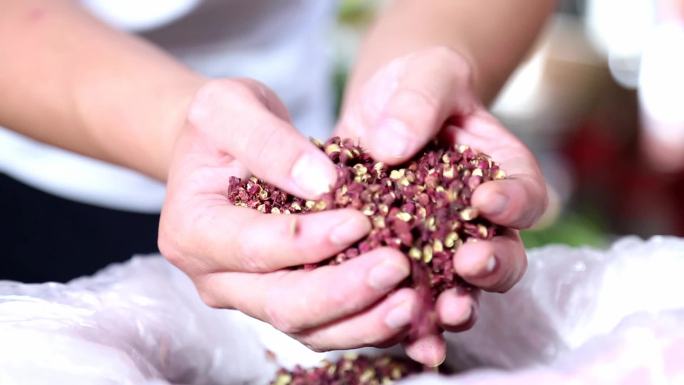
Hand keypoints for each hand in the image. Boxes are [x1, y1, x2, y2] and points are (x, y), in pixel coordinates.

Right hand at [159, 79, 420, 351]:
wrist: (221, 150)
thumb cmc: (221, 124)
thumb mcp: (231, 108)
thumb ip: (269, 141)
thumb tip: (322, 184)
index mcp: (193, 232)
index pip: (254, 248)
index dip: (308, 241)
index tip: (359, 221)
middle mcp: (216, 278)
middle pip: (282, 304)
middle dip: (344, 291)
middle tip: (397, 267)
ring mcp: (248, 297)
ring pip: (307, 328)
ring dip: (362, 320)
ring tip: (411, 300)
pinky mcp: (281, 302)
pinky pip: (325, 326)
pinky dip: (365, 322)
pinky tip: (403, 308)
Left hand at [336, 47, 547, 365]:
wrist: (385, 108)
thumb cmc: (420, 85)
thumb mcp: (428, 76)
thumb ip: (420, 103)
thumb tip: (393, 147)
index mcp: (502, 173)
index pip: (524, 193)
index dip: (513, 202)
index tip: (485, 199)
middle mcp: (480, 220)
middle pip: (505, 254)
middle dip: (491, 266)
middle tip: (470, 264)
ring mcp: (442, 245)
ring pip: (463, 288)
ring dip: (456, 305)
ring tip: (441, 315)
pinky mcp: (402, 259)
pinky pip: (413, 295)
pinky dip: (412, 319)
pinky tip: (403, 335)